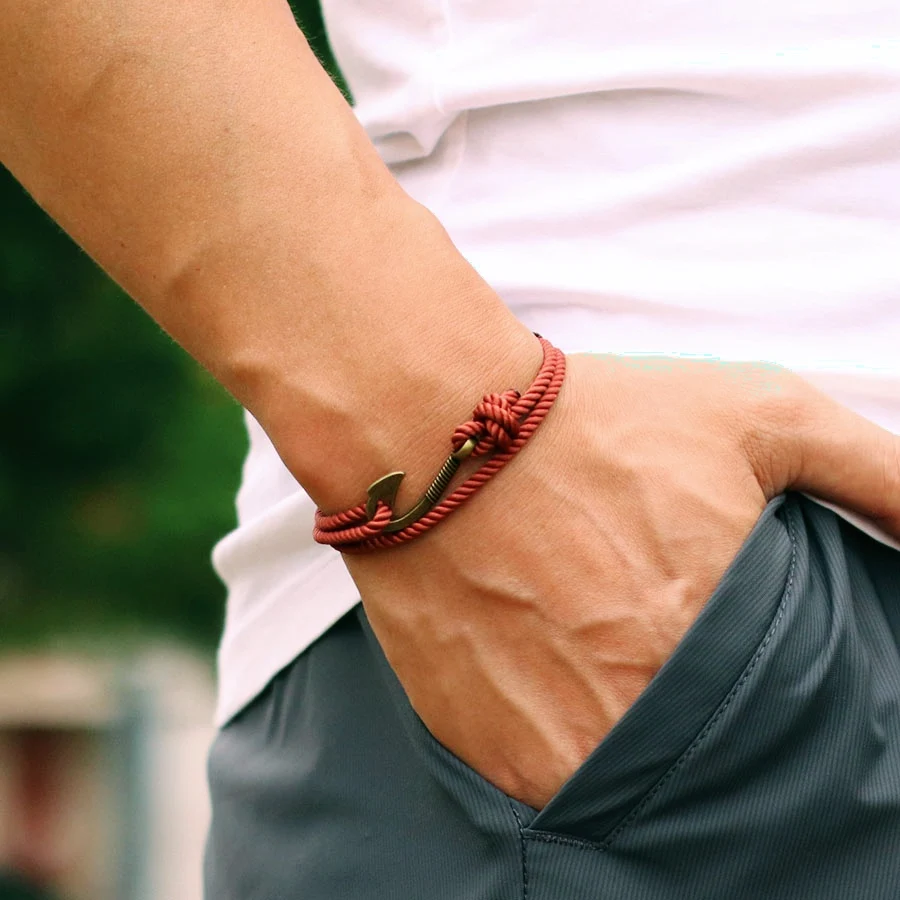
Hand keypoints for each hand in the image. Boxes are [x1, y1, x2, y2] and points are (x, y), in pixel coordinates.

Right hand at [343, 352, 899, 809]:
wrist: (434, 434)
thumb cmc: (596, 422)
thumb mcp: (761, 415)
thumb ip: (879, 475)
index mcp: (717, 644)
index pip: (784, 725)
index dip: (759, 683)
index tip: (721, 646)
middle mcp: (636, 714)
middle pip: (702, 754)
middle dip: (690, 702)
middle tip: (646, 636)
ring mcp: (553, 746)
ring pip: (627, 782)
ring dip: (624, 729)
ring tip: (594, 651)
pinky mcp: (485, 753)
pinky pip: (549, 781)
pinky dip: (559, 737)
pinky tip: (544, 665)